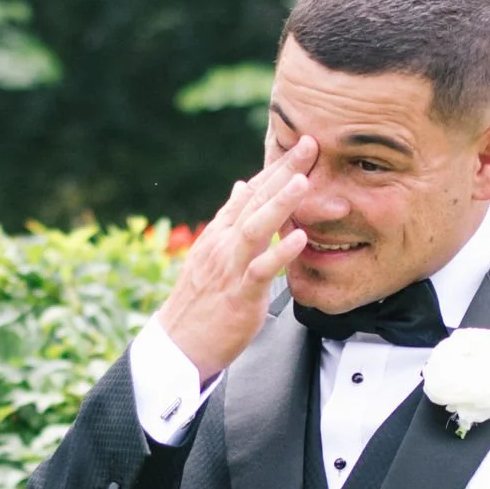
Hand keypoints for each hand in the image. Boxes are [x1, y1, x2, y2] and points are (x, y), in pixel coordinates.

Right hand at [157, 135, 316, 379]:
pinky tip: (299, 238)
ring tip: (303, 182)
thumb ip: (231, 220)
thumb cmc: (202, 301)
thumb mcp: (215, 252)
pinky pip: (260, 270)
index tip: (301, 146)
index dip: (276, 167)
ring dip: (279, 203)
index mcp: (221, 232)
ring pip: (254, 228)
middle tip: (309, 145)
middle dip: (283, 171)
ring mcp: (229, 267)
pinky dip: (280, 252)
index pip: (250, 192)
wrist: (180, 343)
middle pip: (254, 200)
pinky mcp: (238, 294)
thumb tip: (241, 186)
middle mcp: (223, 243)